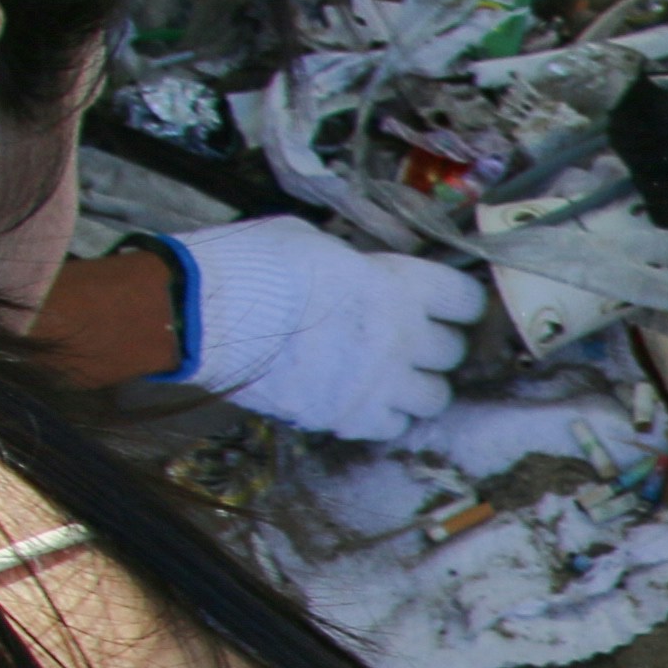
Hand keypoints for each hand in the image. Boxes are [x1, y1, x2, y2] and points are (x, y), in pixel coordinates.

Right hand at [171, 219, 485, 439]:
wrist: (201, 312)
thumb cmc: (253, 263)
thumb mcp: (313, 240)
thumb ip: (356, 263)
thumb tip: (363, 272)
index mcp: (401, 286)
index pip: (466, 299)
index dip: (457, 300)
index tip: (446, 302)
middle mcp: (402, 339)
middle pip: (452, 352)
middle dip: (433, 343)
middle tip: (409, 337)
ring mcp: (379, 384)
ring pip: (433, 398)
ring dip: (417, 385)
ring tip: (390, 373)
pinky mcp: (347, 417)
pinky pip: (391, 427)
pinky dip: (383, 415)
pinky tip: (363, 397)